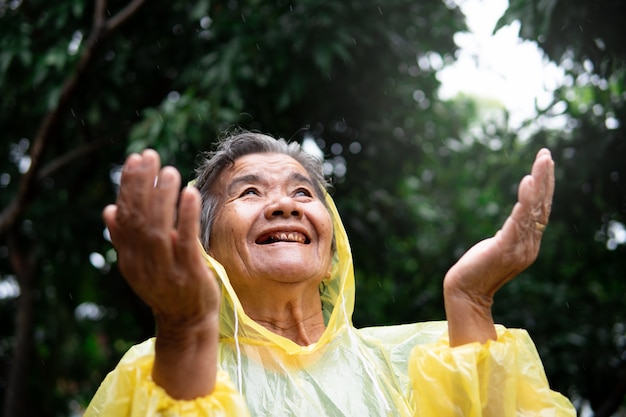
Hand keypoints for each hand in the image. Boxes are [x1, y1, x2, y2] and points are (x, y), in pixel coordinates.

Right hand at [102, 149, 219, 397]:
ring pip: (158, 228)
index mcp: (129, 257)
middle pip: (138, 218)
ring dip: (163, 196)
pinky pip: (186, 241)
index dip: (129, 186)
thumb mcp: (141, 264)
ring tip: (169, 171)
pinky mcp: (189, 273)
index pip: (124, 215)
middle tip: (150, 156)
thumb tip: (109, 209)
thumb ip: (126, 238)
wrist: (186, 323)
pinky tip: (189, 193)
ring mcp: (165, 269)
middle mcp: (142, 262)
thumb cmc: (167, 287)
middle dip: (142, 184)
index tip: (135, 160)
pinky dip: (186, 216)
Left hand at [443, 148, 554, 345]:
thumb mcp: (500, 245)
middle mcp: (529, 245)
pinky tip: (526, 182)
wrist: (465, 292)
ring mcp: (519, 248)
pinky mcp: (505, 248)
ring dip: (539, 183)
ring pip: (533, 209)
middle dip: (546, 178)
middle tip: (547, 155)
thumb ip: (512, 232)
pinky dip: (524, 200)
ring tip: (542, 161)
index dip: (546, 187)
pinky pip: (518, 220)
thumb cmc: (478, 268)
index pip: (542, 211)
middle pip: (542, 206)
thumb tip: (518, 216)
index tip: (545, 164)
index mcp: (529, 244)